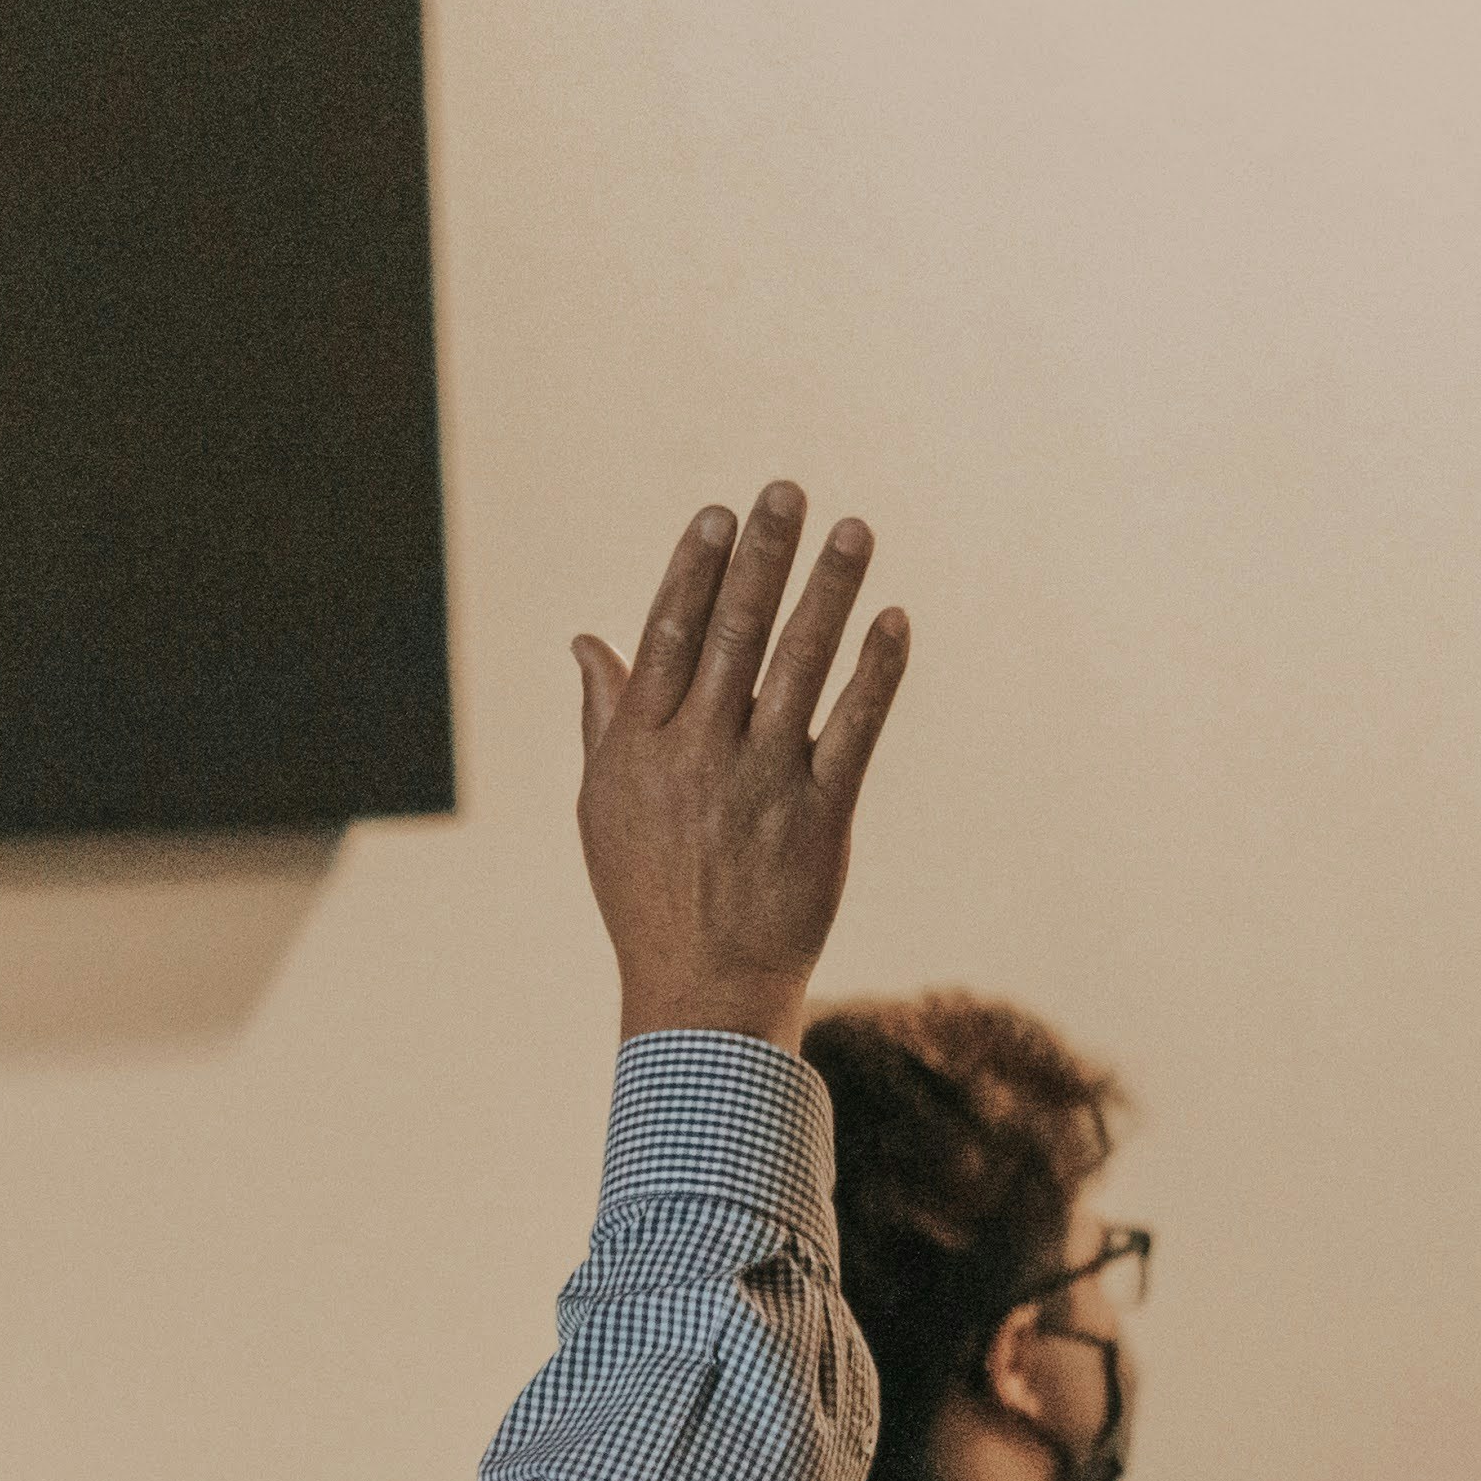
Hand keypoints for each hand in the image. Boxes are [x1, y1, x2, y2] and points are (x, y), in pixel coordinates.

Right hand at [574, 483, 906, 1050]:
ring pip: (799, 666)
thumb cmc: (646, 893)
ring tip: (854, 530)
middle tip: (789, 491)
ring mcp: (762, 781)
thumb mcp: (602, 806)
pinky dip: (876, 672)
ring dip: (830, 591)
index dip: (696, 569)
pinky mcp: (820, 815)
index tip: (720, 514)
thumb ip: (602, 718)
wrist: (703, 988)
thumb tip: (587, 640)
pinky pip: (854, 728)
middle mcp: (699, 753)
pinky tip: (893, 620)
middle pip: (735, 633)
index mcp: (640, 747)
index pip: (669, 635)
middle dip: (764, 556)